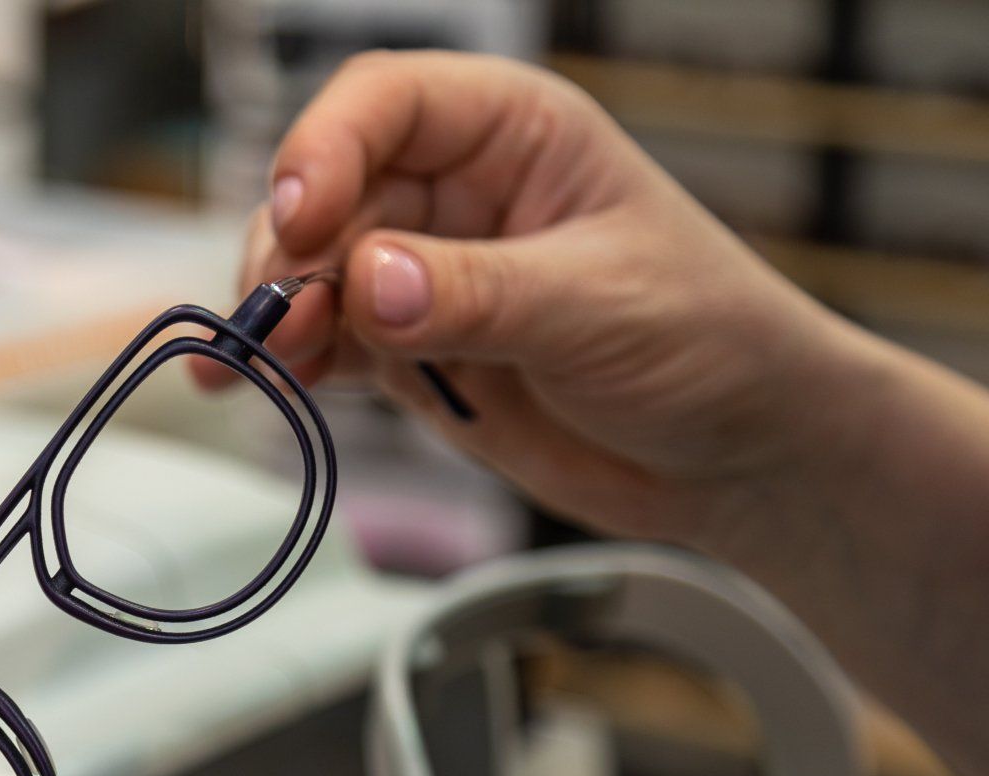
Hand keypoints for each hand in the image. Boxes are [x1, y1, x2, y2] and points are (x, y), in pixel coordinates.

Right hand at [197, 50, 864, 554]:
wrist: (737, 455)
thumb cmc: (708, 340)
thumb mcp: (599, 307)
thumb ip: (479, 294)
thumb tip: (368, 281)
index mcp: (512, 134)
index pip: (389, 104)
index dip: (328, 148)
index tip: (302, 216)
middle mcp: (454, 194)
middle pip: (328, 196)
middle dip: (288, 256)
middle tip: (275, 323)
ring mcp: (424, 277)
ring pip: (313, 275)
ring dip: (275, 317)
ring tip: (254, 369)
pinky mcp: (410, 354)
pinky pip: (327, 347)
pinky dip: (290, 368)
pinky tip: (256, 389)